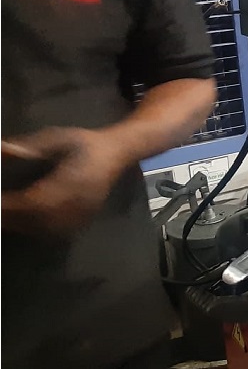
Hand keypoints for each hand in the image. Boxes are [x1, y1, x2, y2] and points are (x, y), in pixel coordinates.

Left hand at [1, 128, 128, 237]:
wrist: (117, 153)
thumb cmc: (85, 144)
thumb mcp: (59, 137)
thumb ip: (31, 144)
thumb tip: (4, 150)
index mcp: (74, 179)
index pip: (36, 199)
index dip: (12, 205)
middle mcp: (80, 200)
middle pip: (39, 218)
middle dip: (13, 218)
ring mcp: (84, 212)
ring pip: (47, 228)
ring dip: (22, 225)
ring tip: (5, 218)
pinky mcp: (85, 219)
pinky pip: (57, 231)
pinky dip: (36, 229)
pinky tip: (23, 222)